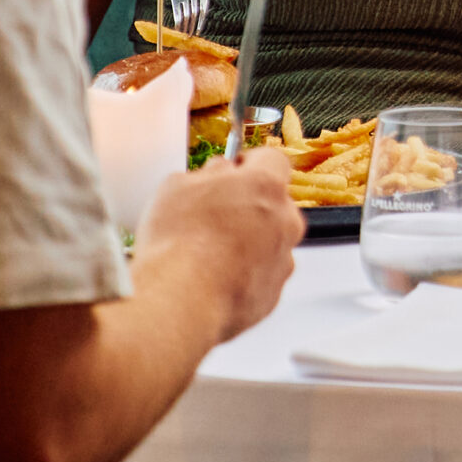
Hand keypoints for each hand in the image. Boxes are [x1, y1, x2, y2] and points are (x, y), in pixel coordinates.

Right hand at [137, 148, 302, 344]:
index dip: (250, 163)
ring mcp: (282, 260)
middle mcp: (284, 220)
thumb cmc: (177, 243)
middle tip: (214, 214)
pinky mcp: (272, 294)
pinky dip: (243, 275)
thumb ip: (208, 173)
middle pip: (274, 203)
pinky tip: (211, 278)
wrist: (179, 301)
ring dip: (247, 243)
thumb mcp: (178, 186)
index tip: (233, 169)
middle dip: (248, 206)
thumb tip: (217, 172)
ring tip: (207, 252)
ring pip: (269, 242)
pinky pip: (261, 275)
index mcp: (265, 186)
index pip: (272, 160)